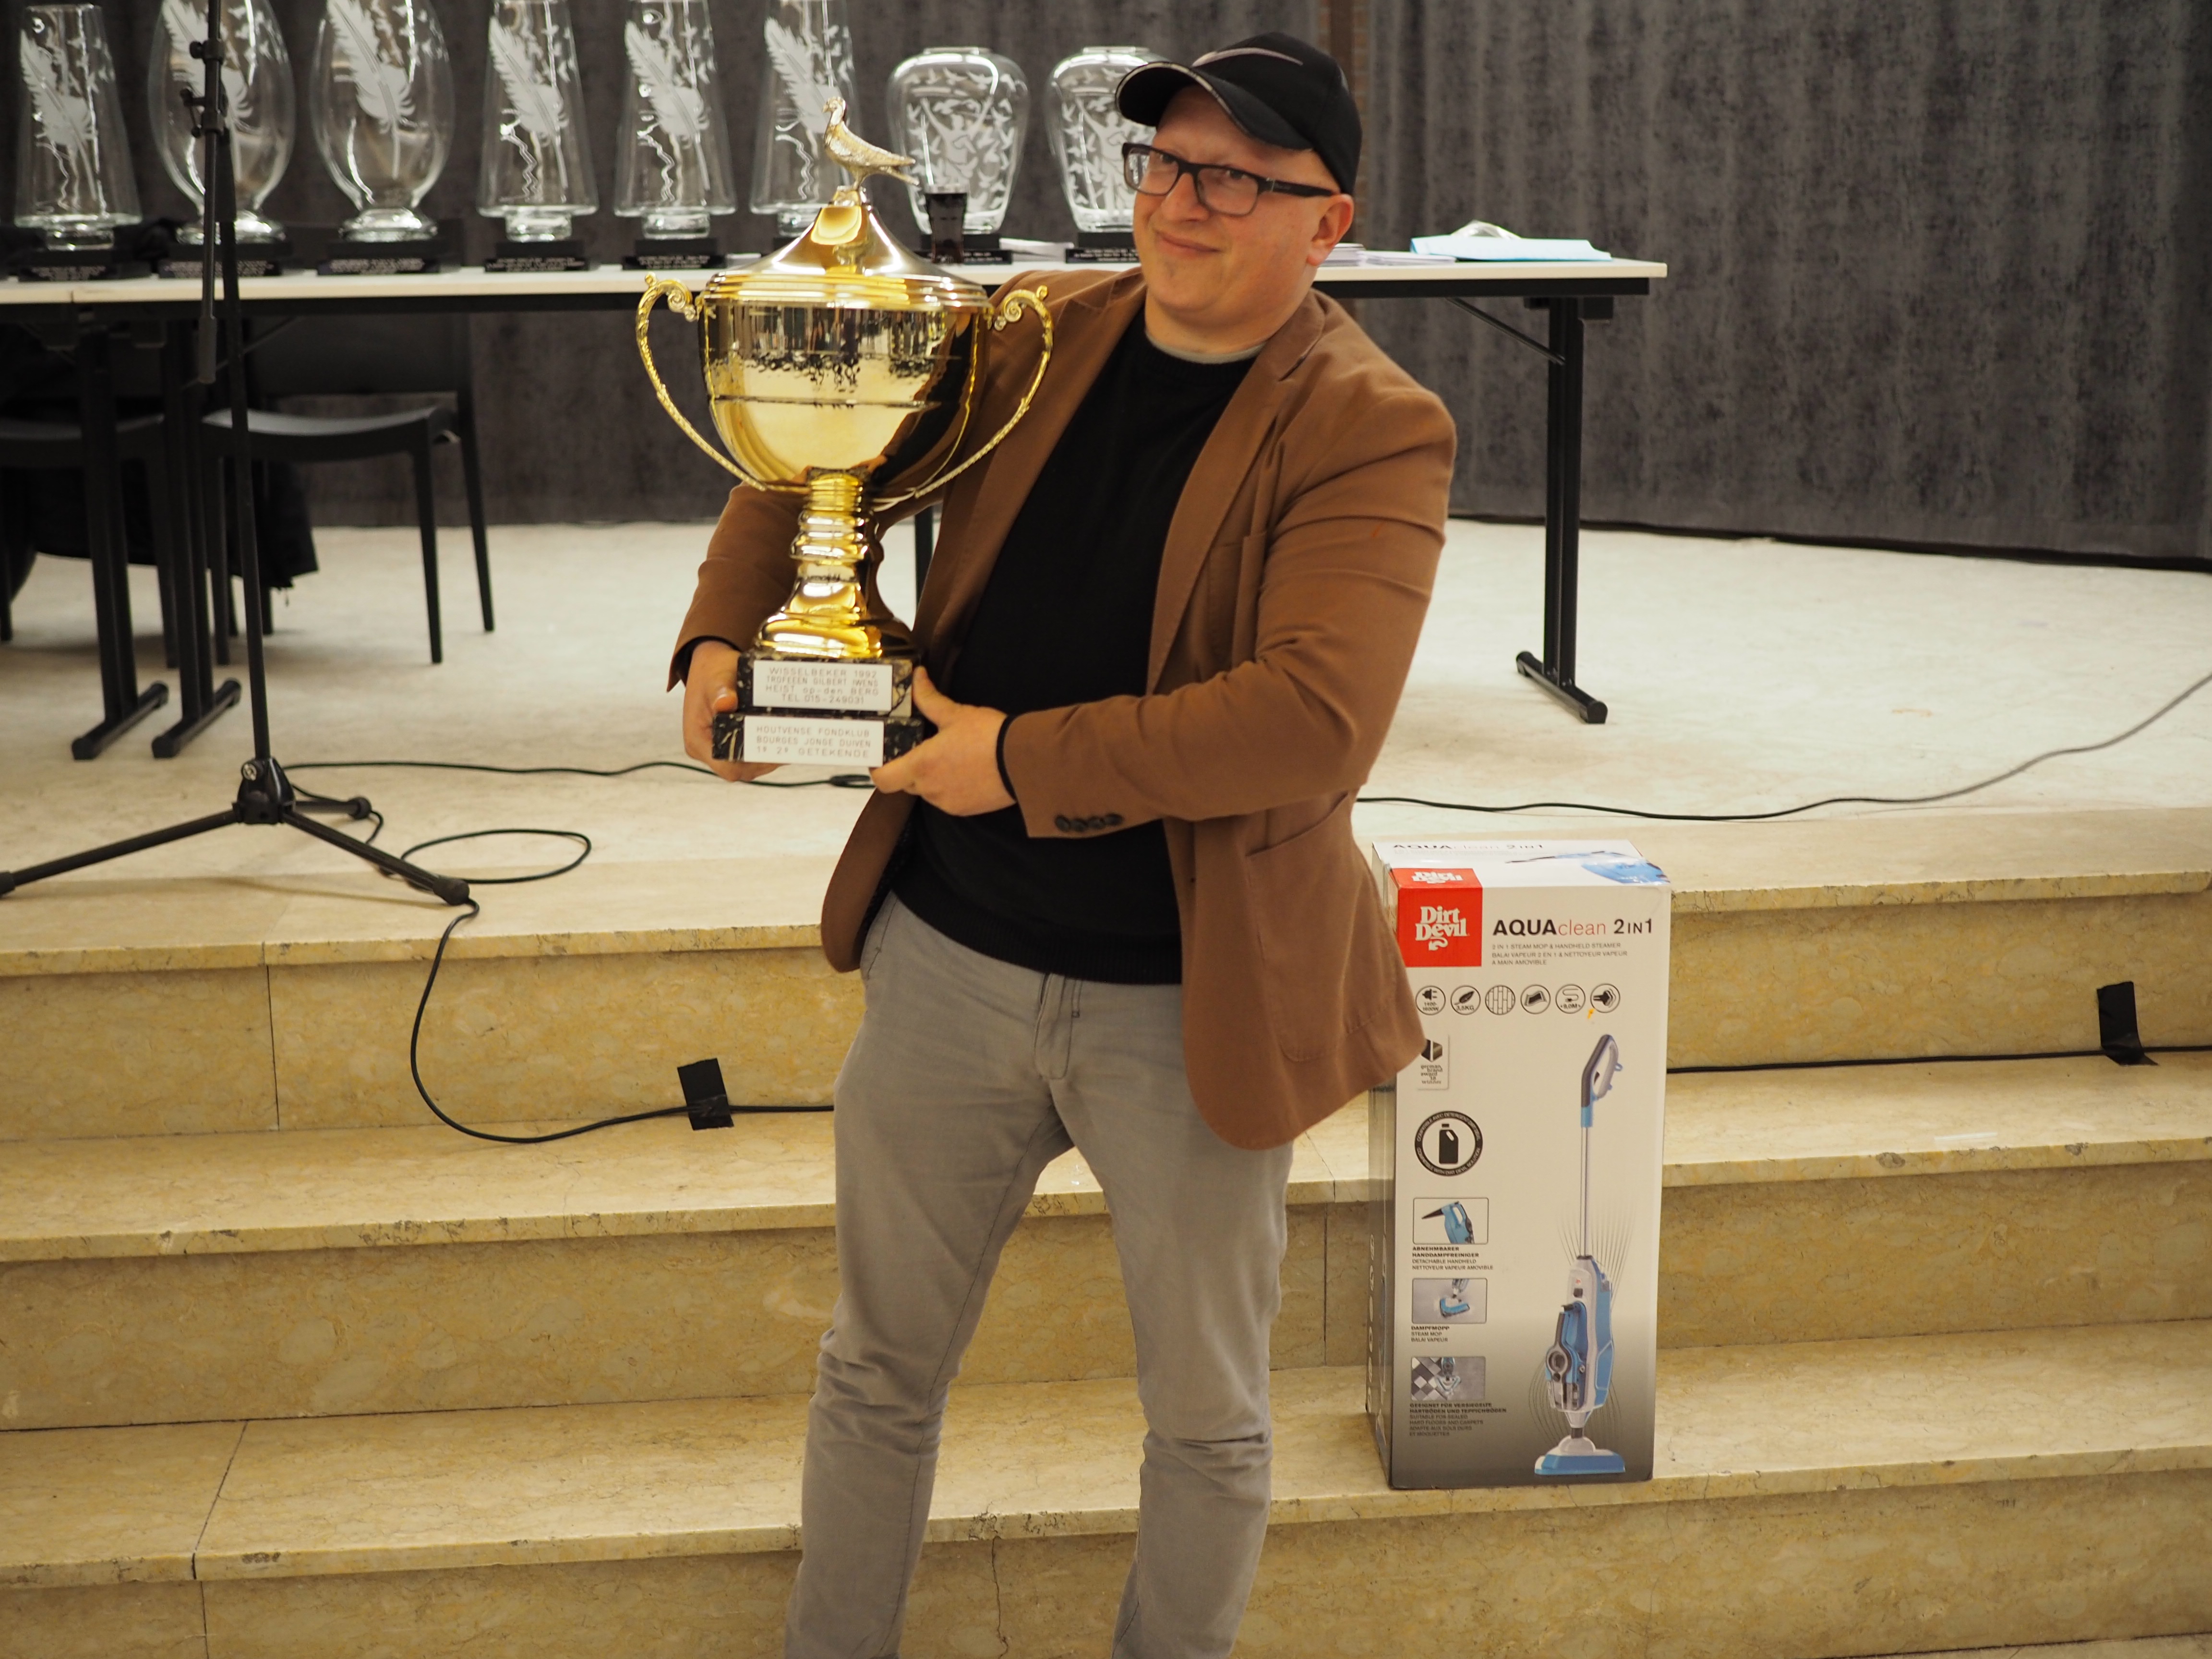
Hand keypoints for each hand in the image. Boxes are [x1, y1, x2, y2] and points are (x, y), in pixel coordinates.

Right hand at [681, 639, 779, 782]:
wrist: (708, 661)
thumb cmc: (712, 669)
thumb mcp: (718, 677)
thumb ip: (722, 691)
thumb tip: (726, 704)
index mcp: (697, 740)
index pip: (727, 767)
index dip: (752, 764)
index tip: (774, 751)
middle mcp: (703, 748)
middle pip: (739, 769)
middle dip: (764, 760)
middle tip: (787, 745)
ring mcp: (713, 747)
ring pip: (744, 764)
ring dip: (765, 756)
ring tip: (787, 742)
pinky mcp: (724, 740)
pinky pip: (744, 753)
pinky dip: (761, 748)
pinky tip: (778, 738)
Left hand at [871, 668, 1012, 814]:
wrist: (1024, 761)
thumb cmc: (988, 735)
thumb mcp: (956, 713)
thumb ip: (929, 698)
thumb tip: (917, 677)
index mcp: (921, 765)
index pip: (883, 779)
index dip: (878, 769)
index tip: (882, 756)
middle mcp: (929, 789)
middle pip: (905, 783)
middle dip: (910, 767)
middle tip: (921, 748)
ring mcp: (947, 803)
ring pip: (927, 792)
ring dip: (931, 778)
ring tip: (951, 757)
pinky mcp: (965, 810)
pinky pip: (947, 799)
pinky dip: (950, 787)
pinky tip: (966, 770)